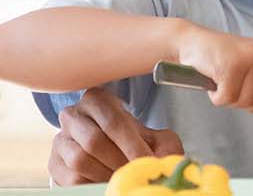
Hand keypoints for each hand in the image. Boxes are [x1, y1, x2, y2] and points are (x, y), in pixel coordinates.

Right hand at [48, 88, 183, 185]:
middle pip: (93, 141)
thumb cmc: (138, 143)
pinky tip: (107, 182)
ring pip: (79, 159)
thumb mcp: (156, 138)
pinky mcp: (54, 164)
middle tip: (135, 171)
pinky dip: (93, 183)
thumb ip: (163, 145)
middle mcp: (72, 116)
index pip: (113, 121)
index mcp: (97, 100)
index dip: (132, 144)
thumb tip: (166, 162)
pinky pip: (71, 178)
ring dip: (106, 173)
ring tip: (123, 177)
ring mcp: (60, 140)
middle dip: (119, 160)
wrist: (115, 156)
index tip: (147, 160)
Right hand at [175, 26, 252, 112]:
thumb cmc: (222, 57)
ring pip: (247, 101)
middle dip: (251, 104)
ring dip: (231, 100)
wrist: (192, 42)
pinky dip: (217, 98)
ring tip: (224, 84)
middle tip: (236, 92)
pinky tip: (214, 83)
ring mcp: (250, 60)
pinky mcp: (230, 66)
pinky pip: (228, 98)